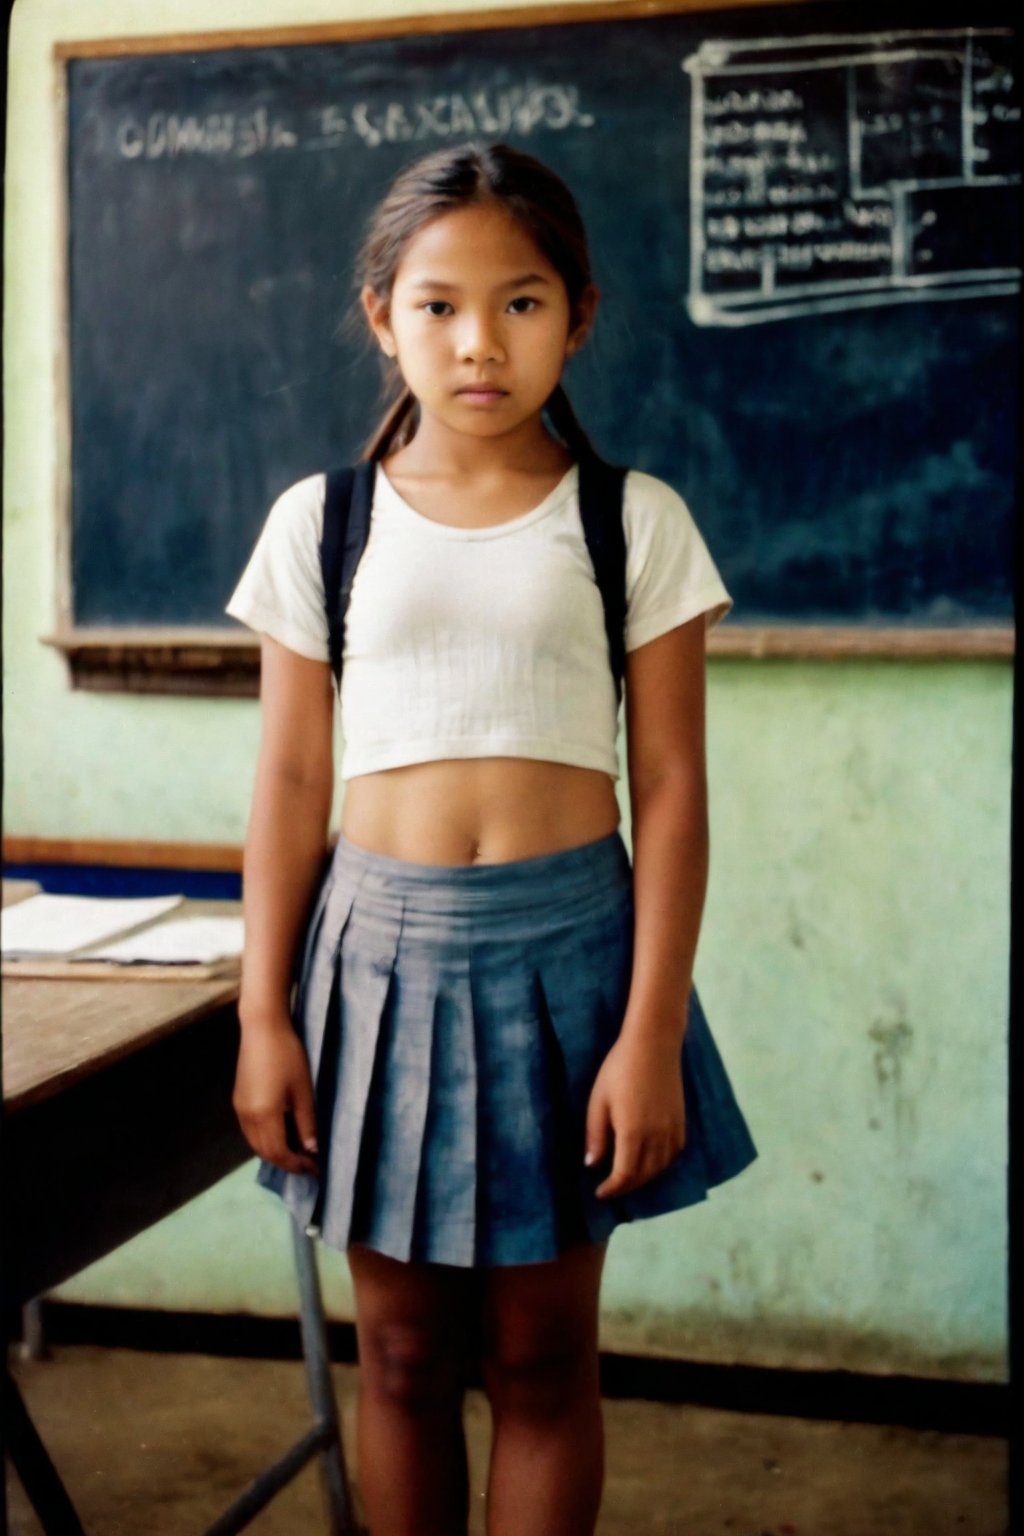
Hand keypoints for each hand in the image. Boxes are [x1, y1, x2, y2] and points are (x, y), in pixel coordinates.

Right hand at [233, 1020, 318, 1175]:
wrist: (262, 1028)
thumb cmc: (287, 1054)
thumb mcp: (303, 1090)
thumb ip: (306, 1122)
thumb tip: (312, 1149)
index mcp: (264, 1115)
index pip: (279, 1153)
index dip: (296, 1165)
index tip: (315, 1168)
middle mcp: (247, 1116)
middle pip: (264, 1152)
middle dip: (286, 1162)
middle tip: (308, 1163)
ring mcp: (239, 1108)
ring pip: (255, 1143)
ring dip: (274, 1152)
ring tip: (297, 1151)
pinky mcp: (238, 1100)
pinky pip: (250, 1131)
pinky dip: (265, 1140)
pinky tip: (281, 1133)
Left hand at [584, 1034, 685, 1198]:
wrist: (653, 1044)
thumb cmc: (619, 1069)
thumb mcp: (599, 1101)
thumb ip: (595, 1136)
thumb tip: (592, 1165)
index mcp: (633, 1134)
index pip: (625, 1176)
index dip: (612, 1189)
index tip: (599, 1193)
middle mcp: (656, 1137)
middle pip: (644, 1175)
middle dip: (626, 1187)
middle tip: (611, 1188)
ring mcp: (672, 1129)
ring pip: (661, 1168)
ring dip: (644, 1178)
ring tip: (628, 1178)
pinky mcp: (681, 1121)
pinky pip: (674, 1154)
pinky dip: (662, 1164)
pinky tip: (652, 1162)